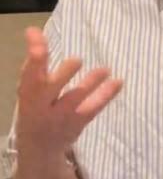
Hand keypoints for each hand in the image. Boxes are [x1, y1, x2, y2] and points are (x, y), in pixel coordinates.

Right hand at [15, 27, 122, 155]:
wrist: (38, 149)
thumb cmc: (36, 106)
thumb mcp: (31, 87)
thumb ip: (35, 62)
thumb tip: (33, 30)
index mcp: (27, 94)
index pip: (29, 75)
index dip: (34, 59)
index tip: (38, 40)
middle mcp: (40, 107)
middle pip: (48, 91)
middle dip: (62, 76)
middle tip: (76, 60)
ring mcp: (60, 117)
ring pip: (74, 99)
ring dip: (90, 84)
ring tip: (105, 69)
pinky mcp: (78, 123)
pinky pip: (92, 108)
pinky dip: (106, 95)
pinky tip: (118, 82)